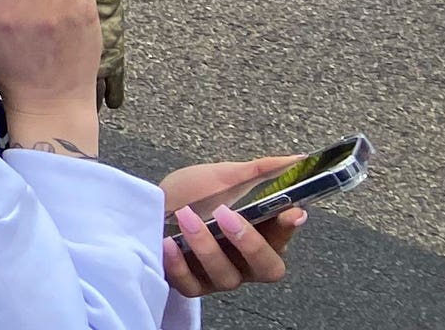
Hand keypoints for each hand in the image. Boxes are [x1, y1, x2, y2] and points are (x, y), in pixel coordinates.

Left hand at [159, 160, 304, 295]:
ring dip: (206, 245)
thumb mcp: (222, 177)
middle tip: (225, 213)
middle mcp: (245, 262)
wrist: (147, 207)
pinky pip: (190, 285)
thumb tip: (297, 159)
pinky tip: (169, 243)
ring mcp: (218, 277)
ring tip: (185, 216)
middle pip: (267, 268)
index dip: (288, 228)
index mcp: (260, 237)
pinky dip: (179, 265)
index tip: (290, 211)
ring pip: (226, 276)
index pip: (284, 238)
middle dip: (250, 242)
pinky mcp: (190, 285)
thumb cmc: (191, 195)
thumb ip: (258, 171)